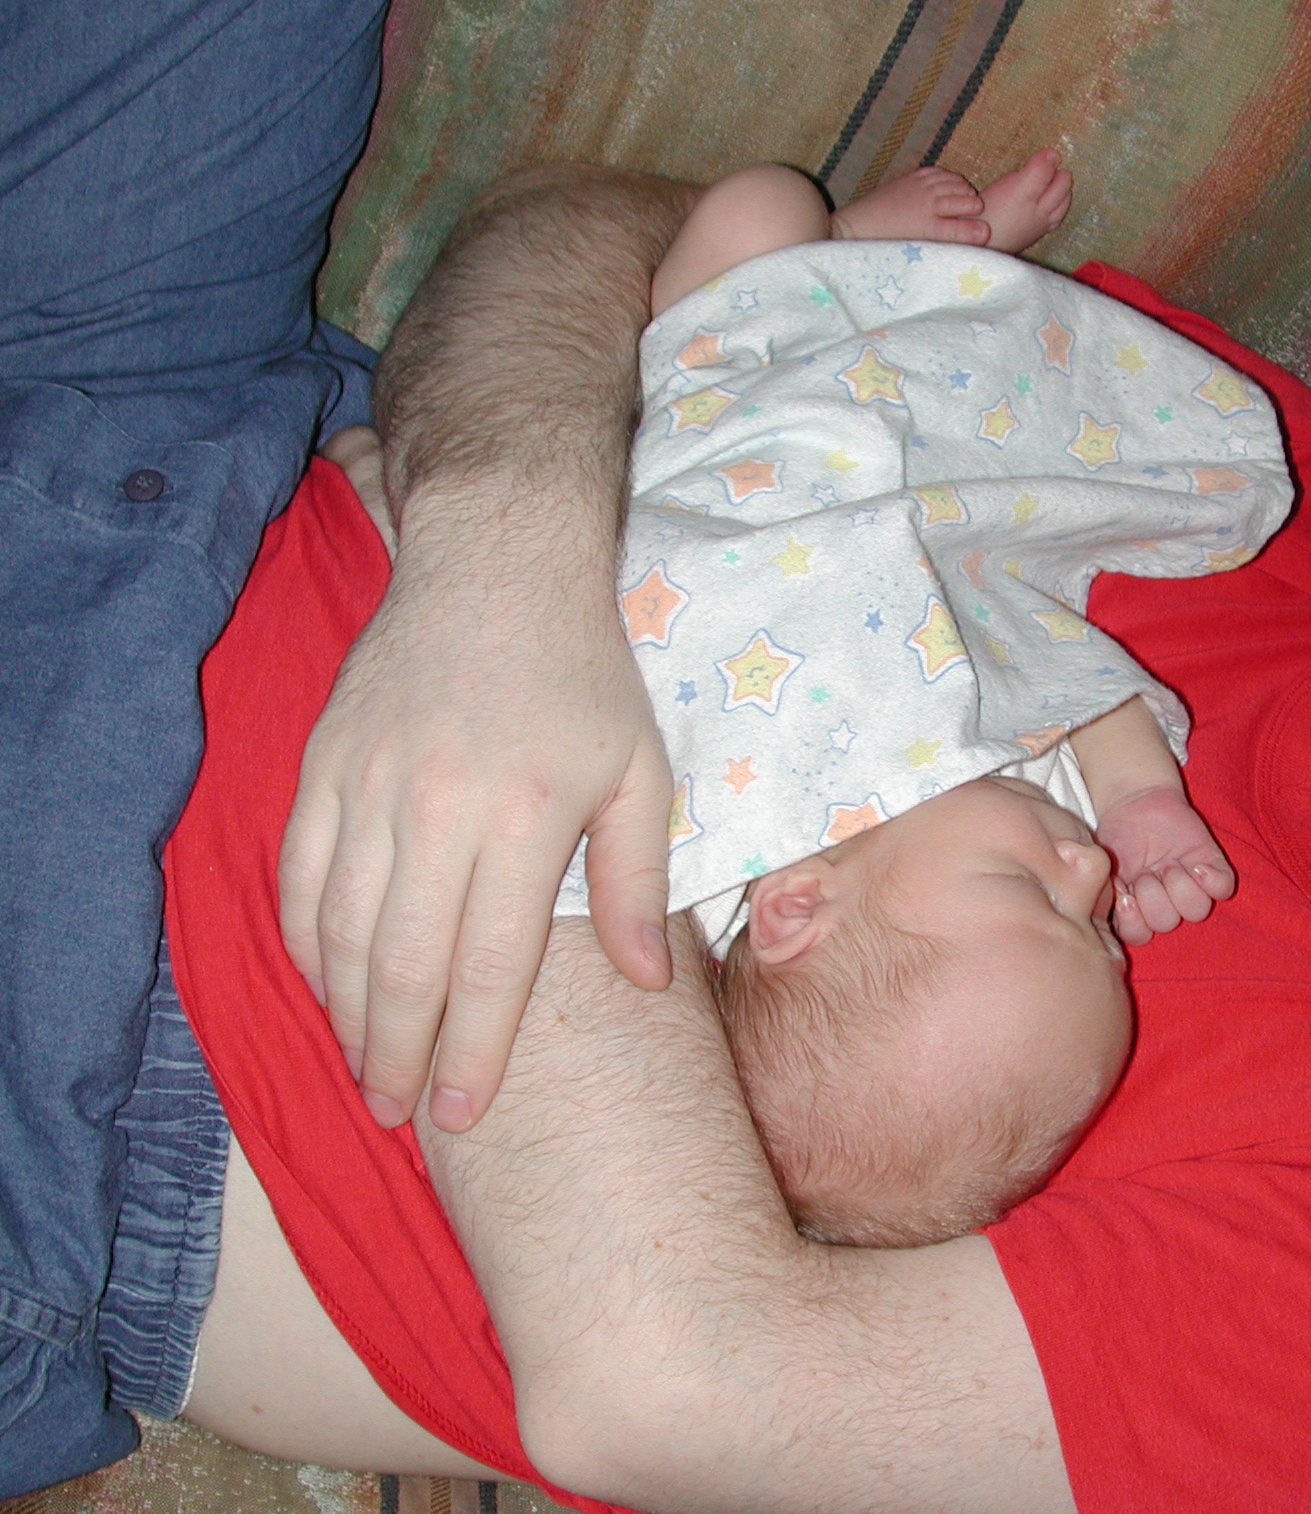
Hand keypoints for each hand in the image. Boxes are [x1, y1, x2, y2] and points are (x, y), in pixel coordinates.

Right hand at [279, 478, 674, 1133]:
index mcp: (523, 816)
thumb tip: (644, 984)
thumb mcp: (639, 771)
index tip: (463, 1112)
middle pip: (402, 963)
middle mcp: (435, 807)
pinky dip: (303, 942)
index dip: (475, 1049)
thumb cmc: (583, 676)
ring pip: (337, 928)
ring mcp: (367, 785)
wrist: (496, 566)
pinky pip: (296, 875)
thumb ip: (636, 881)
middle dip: (396, 1053)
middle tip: (396, 1112)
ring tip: (363, 1066)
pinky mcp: (321, 765)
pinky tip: (323, 984)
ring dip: (345, 1011)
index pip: (492, 964)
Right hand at [1092, 785, 1236, 945]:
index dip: (1134, 923)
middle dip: (1154, 898)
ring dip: (1181, 889)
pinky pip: (1224, 889)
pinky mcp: (1212, 867)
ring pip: (1197, 911)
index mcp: (1138, 909)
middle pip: (1167, 923)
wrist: (1136, 800)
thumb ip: (1108, 892)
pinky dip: (1212, 882)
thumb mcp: (1103, 864)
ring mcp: (1191, 886)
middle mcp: (1166, 902)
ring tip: (1169, 866)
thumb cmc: (1117, 834)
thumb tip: (1121, 906)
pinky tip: (1196, 866)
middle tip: (1146, 872)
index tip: (1127, 897)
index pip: (1139, 935)